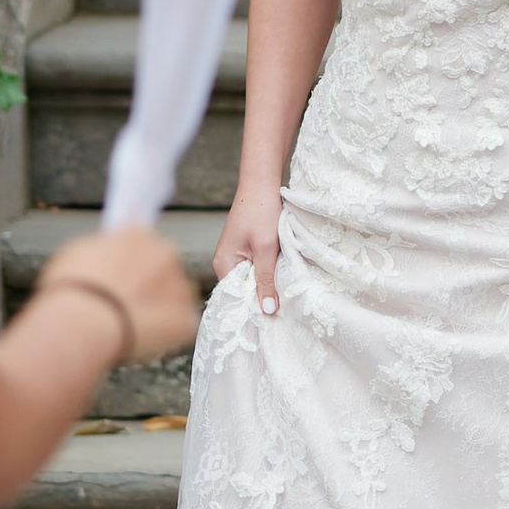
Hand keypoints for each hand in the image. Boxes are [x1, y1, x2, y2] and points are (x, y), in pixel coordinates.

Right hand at [39, 227, 198, 365]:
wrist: (83, 324)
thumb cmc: (71, 291)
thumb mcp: (74, 254)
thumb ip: (98, 248)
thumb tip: (105, 250)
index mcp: (137, 235)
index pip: (142, 243)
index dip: (130, 264)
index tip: (120, 279)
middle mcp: (164, 254)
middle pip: (163, 268)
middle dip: (149, 285)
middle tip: (124, 307)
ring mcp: (179, 286)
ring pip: (175, 297)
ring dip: (160, 309)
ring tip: (130, 327)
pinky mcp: (185, 318)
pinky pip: (180, 326)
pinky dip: (166, 335)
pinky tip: (142, 340)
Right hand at [213, 184, 285, 315]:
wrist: (262, 183)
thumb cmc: (261, 211)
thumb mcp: (266, 248)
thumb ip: (266, 280)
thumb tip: (268, 312)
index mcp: (224, 265)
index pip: (236, 299)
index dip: (253, 311)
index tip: (272, 326)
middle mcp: (225, 263)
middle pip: (244, 291)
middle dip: (262, 300)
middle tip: (284, 316)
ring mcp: (235, 256)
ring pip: (252, 280)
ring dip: (267, 286)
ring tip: (285, 301)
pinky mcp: (246, 249)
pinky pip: (256, 269)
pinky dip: (268, 273)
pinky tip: (281, 279)